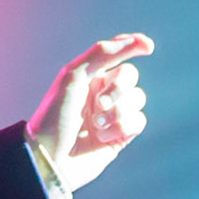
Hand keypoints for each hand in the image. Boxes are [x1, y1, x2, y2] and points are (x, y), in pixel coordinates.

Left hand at [28, 33, 154, 198]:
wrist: (50, 158)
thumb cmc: (56, 115)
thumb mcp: (73, 76)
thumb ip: (102, 54)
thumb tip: (137, 40)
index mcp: (88, 75)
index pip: (117, 52)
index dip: (134, 45)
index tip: (148, 46)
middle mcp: (101, 91)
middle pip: (130, 76)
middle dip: (118, 88)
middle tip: (99, 104)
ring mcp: (112, 114)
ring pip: (138, 99)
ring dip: (118, 111)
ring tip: (96, 125)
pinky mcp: (120, 136)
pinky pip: (138, 121)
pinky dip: (122, 127)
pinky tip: (103, 137)